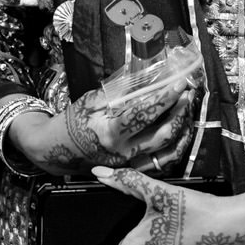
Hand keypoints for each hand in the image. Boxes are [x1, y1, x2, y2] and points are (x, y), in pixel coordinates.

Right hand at [12, 46, 203, 176]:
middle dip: (180, 112)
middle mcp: (122, 151)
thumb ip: (121, 92)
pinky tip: (182, 131)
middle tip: (188, 93)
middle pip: (162, 134)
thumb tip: (150, 74)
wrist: (56, 150)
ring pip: (168, 151)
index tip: (179, 83)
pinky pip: (163, 163)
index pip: (144, 113)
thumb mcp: (92, 101)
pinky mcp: (133, 169)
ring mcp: (130, 164)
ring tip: (187, 109)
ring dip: (183, 129)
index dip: (165, 97)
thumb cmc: (74, 121)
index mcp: (110, 131)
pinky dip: (176, 147)